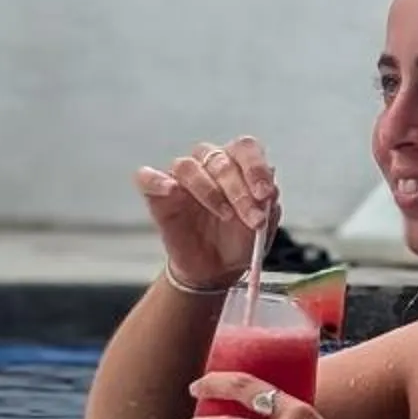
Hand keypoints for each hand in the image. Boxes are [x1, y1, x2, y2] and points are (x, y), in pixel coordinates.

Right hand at [136, 136, 279, 292]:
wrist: (215, 269)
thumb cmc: (237, 242)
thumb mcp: (262, 228)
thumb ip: (267, 206)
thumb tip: (270, 185)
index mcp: (237, 164)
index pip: (245, 149)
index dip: (256, 168)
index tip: (266, 194)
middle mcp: (209, 164)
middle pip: (220, 160)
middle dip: (239, 191)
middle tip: (252, 218)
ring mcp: (181, 177)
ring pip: (188, 166)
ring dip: (209, 191)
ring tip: (225, 215)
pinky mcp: (157, 194)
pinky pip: (147, 177)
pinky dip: (158, 181)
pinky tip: (171, 191)